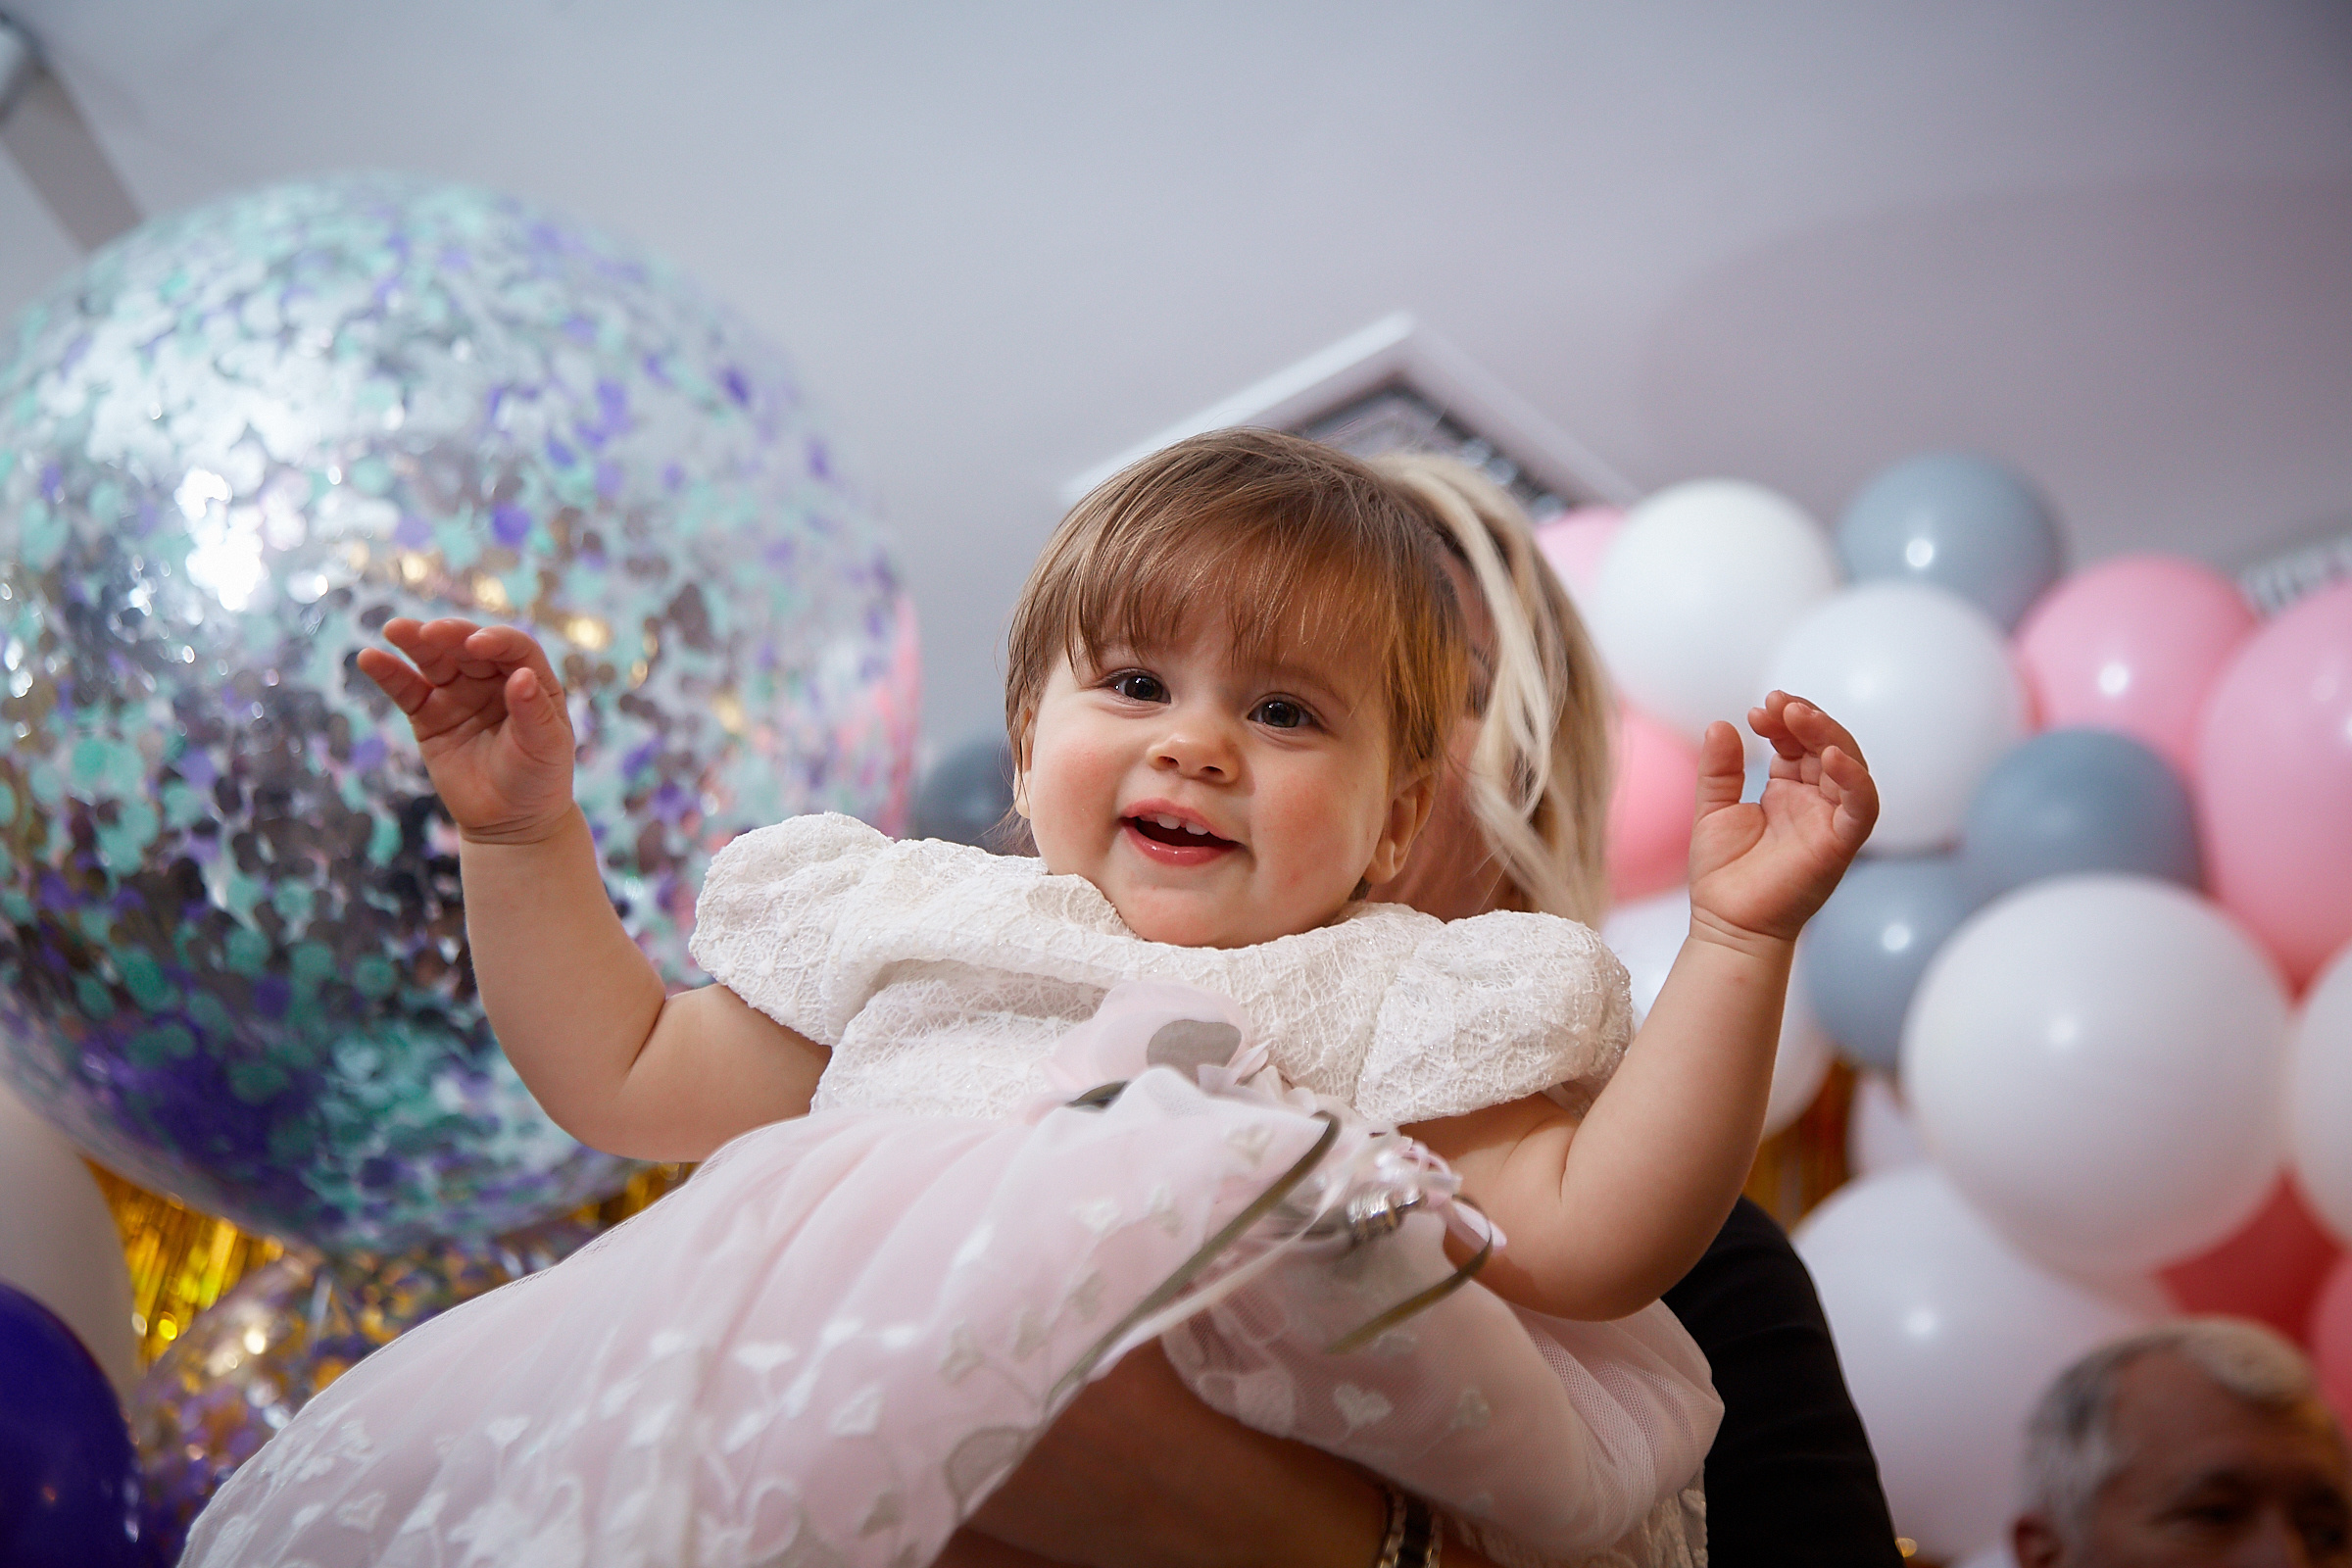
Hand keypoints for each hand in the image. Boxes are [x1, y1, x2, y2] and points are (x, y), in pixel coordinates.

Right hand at [356, 618, 577, 844]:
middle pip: (468, 647)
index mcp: (530, 680)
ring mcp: (458, 694)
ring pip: (435, 660)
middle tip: (432, 632)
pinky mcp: (429, 715)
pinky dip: (389, 673)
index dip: (495, 640)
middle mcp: (492, 680)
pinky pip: (407, 689)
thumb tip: (523, 676)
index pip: (513, 648)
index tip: (477, 645)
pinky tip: (369, 658)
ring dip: (415, 641)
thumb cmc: (538, 779)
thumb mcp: (546, 747)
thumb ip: (534, 712)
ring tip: (395, 629)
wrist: (510, 821)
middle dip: (451, 635)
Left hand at [1685, 691, 1877, 948]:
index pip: (1797, 742)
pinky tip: (1830, 755)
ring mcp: (1831, 821)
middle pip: (1827, 746)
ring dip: (1828, 735)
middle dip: (1806, 719)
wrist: (1726, 924)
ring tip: (1796, 714)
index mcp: (1789, 790)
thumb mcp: (1713, 808)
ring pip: (1849, 767)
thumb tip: (1722, 724)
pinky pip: (1861, 806)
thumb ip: (1719, 769)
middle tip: (1777, 702)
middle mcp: (1815, 802)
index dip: (1783, 721)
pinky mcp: (1841, 844)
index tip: (1757, 710)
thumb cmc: (1723, 873)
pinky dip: (1853, 779)